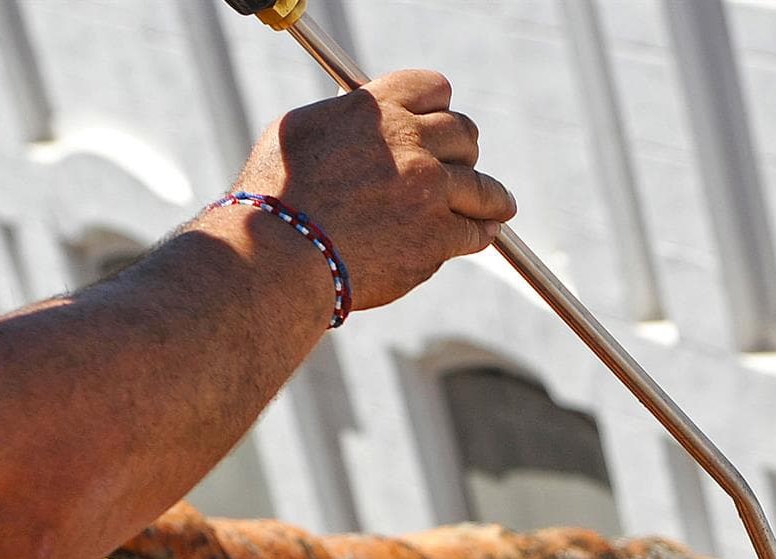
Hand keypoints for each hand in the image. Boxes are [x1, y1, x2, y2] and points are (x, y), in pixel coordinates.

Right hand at [232, 69, 516, 310]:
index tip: (442, 120)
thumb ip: (345, 120)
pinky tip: (482, 234)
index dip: (440, 106)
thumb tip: (358, 109)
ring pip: (484, 188)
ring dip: (491, 197)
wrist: (283, 252)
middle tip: (462, 166)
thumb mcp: (302, 132)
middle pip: (465, 135)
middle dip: (464, 151)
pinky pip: (477, 232)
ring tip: (499, 205)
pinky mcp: (439, 235)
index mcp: (376, 108)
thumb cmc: (277, 197)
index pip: (433, 88)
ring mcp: (429, 189)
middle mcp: (409, 141)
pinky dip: (480, 233)